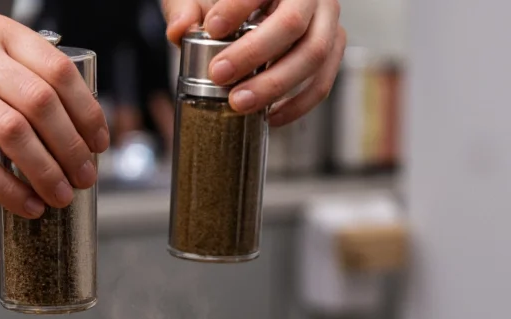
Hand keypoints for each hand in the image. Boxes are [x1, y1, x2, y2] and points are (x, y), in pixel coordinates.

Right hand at [0, 15, 108, 217]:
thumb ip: (20, 72)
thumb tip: (78, 127)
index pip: (59, 72)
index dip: (87, 112)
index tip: (100, 143)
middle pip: (42, 105)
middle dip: (73, 148)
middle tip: (86, 176)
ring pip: (14, 136)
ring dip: (46, 172)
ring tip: (61, 195)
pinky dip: (10, 190)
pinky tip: (27, 205)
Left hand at [162, 0, 345, 126]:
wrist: (247, 13)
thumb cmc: (225, 5)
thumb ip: (182, 8)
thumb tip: (179, 30)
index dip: (236, 8)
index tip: (211, 28)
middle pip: (292, 23)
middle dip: (254, 54)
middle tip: (219, 75)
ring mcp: (326, 22)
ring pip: (313, 55)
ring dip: (274, 85)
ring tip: (239, 102)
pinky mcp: (331, 50)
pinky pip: (322, 81)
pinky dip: (297, 105)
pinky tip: (268, 116)